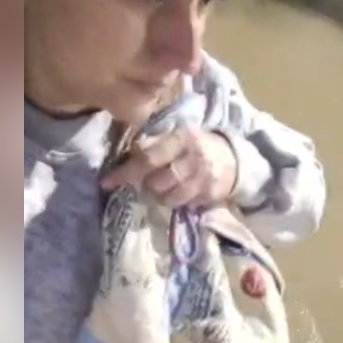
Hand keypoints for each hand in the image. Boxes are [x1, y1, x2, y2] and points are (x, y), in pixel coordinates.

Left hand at [101, 127, 237, 207]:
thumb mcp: (178, 136)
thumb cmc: (197, 145)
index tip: (107, 182)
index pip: (149, 158)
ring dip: (160, 195)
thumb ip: (155, 144)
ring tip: (164, 187)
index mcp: (182, 139)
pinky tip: (180, 191)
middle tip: (149, 180)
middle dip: (147, 184)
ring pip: (169, 198)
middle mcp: (193, 159)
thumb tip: (129, 155)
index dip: (126, 172)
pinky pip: (184, 205)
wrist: (234, 159)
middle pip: (157, 182)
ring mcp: (203, 180)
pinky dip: (177, 201)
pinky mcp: (210, 197)